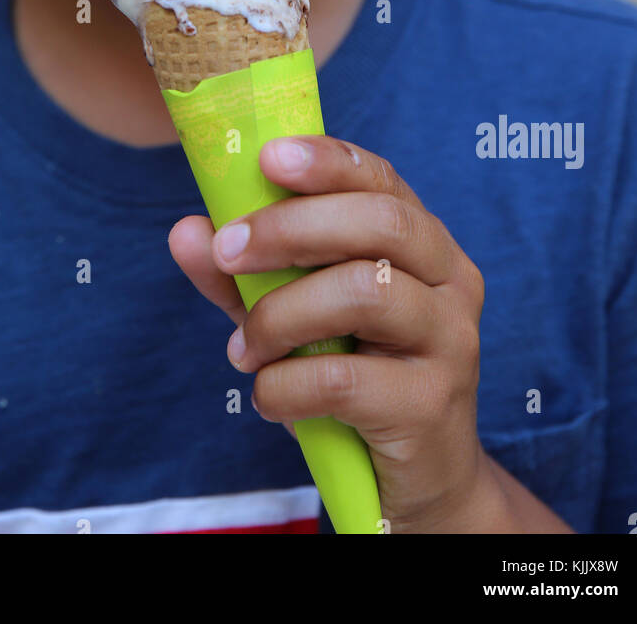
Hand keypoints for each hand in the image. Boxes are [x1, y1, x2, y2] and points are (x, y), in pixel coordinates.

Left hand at [168, 134, 496, 532]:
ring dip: (281, 315)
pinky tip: (268, 396)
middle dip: (291, 227)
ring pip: (362, 293)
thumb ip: (243, 276)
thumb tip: (186, 230)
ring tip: (244, 350)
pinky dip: (285, 385)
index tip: (266, 157)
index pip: (380, 179)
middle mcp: (450, 280)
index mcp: (422, 242)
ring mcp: (450, 341)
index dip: (326, 160)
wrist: (417, 479)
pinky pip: (343, 379)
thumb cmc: (355, 380)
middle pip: (380, 224)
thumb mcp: (293, 318)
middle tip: (227, 250)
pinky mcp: (432, 405)